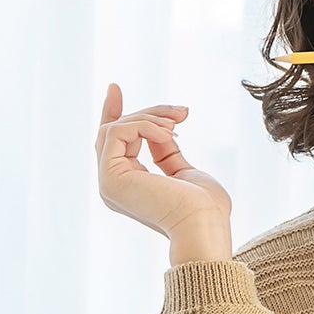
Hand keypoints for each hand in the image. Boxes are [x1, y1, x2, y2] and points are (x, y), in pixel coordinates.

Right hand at [95, 84, 231, 241]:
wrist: (205, 226)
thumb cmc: (205, 207)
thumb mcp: (184, 171)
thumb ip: (166, 152)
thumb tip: (161, 131)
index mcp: (129, 186)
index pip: (112, 144)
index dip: (113, 113)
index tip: (114, 88)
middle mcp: (113, 185)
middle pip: (116, 131)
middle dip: (149, 113)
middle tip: (181, 112)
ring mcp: (108, 183)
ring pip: (115, 128)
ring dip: (151, 118)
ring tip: (178, 124)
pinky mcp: (110, 178)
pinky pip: (117, 132)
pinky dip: (145, 125)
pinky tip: (169, 134)